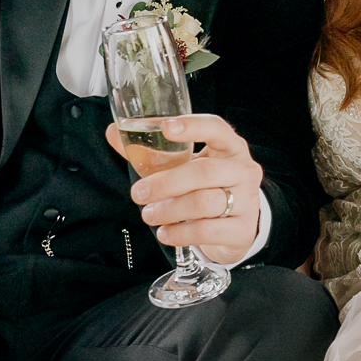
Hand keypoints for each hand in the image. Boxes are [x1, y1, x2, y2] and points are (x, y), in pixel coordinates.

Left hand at [106, 113, 263, 265]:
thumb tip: (114, 132)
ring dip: (169, 210)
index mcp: (230, 147)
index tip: (166, 128)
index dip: (193, 126)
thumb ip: (151, 151)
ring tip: (150, 215)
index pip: (216, 128)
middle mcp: (243, 170)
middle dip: (166, 183)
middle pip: (204, 172)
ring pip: (204, 203)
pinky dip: (179, 233)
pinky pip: (206, 230)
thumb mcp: (184, 166)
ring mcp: (247, 201)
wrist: (236, 225)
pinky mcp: (241, 230)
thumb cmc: (206, 188)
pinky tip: (165, 232)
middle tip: (139, 193)